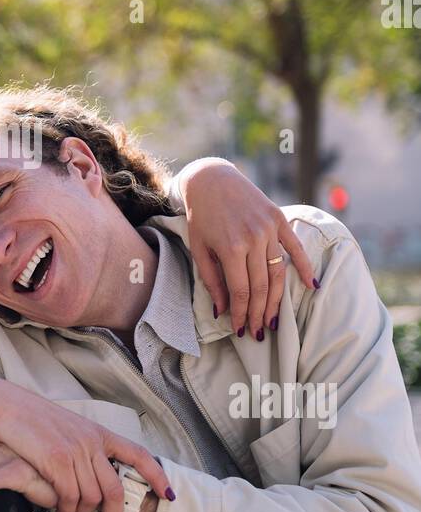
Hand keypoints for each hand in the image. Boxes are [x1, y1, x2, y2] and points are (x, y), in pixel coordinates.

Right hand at [0, 381, 174, 511]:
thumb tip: (92, 478)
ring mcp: (74, 450)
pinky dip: (65, 510)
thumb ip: (84, 450)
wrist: (6, 405)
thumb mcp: (68, 429)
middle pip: (115, 490)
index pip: (138, 455)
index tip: (168, 494)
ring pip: (90, 498)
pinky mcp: (55, 460)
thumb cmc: (33, 420)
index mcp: (98, 433)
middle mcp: (91, 442)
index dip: (156, 475)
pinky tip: (59, 511)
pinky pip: (69, 497)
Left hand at [177, 159, 315, 336]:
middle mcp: (253, 239)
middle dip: (259, 313)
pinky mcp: (279, 218)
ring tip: (274, 321)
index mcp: (230, 247)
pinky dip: (305, 267)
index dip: (242, 314)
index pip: (241, 291)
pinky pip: (295, 247)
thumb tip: (222, 310)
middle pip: (261, 286)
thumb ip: (212, 280)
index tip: (241, 329)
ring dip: (277, 300)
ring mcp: (269, 228)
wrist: (211, 179)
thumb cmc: (201, 216)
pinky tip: (311, 286)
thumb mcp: (199, 248)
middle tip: (259, 332)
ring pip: (278, 273)